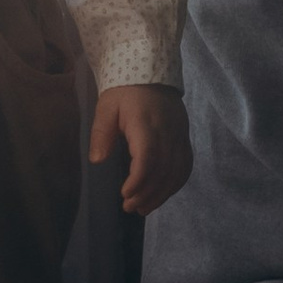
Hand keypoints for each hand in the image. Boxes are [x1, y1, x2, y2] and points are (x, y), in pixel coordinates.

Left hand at [90, 84, 189, 216]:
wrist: (152, 73)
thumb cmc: (125, 92)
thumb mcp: (107, 107)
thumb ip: (101, 133)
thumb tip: (97, 160)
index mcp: (146, 124)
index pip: (148, 157)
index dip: (138, 180)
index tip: (125, 194)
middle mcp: (168, 132)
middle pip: (163, 170)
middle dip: (147, 193)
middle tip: (129, 207)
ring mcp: (180, 136)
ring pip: (177, 171)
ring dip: (162, 194)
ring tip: (144, 208)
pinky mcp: (185, 138)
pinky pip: (186, 166)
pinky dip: (176, 184)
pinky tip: (162, 194)